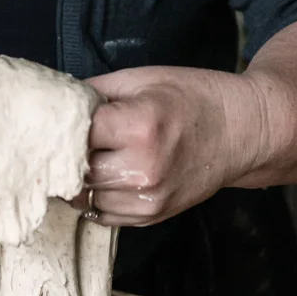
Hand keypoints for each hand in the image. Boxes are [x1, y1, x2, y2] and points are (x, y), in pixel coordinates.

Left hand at [74, 67, 272, 225]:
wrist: (242, 132)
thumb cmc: (192, 98)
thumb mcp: (143, 80)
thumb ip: (94, 92)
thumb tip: (54, 103)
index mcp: (139, 126)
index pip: (75, 134)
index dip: (64, 128)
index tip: (61, 123)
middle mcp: (142, 167)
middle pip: (77, 170)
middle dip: (70, 157)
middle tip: (71, 144)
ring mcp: (147, 196)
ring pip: (85, 197)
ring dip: (81, 181)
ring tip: (91, 160)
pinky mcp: (150, 215)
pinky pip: (103, 215)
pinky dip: (97, 199)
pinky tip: (107, 179)